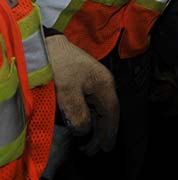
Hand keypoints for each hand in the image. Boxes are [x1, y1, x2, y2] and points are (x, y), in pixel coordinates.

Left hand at [46, 35, 119, 154]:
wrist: (47, 45)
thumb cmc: (59, 66)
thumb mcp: (66, 91)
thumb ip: (77, 113)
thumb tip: (84, 130)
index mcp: (104, 84)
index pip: (111, 112)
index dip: (109, 132)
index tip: (105, 148)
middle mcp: (104, 83)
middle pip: (108, 112)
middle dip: (102, 132)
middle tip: (93, 151)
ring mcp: (95, 81)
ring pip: (100, 109)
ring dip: (95, 126)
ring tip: (88, 143)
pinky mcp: (85, 81)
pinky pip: (92, 104)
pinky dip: (90, 117)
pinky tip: (84, 124)